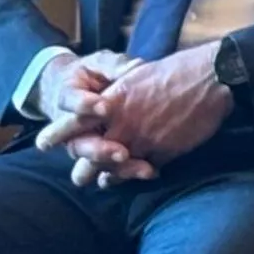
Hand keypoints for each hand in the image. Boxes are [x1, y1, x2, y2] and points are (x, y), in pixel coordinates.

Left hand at [38, 45, 230, 185]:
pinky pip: (142, 171)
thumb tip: (108, 103)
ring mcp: (142, 141)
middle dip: (82, 169)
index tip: (43, 143)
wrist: (210, 79)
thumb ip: (119, 94)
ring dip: (108, 177)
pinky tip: (137, 177)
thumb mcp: (137, 75)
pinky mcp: (162, 152)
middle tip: (78, 178)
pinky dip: (136, 175)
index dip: (59, 134)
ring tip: (102, 182)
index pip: (76, 121)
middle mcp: (122, 124)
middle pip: (90, 154)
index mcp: (113, 101)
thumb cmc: (176, 71)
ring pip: (115, 169)